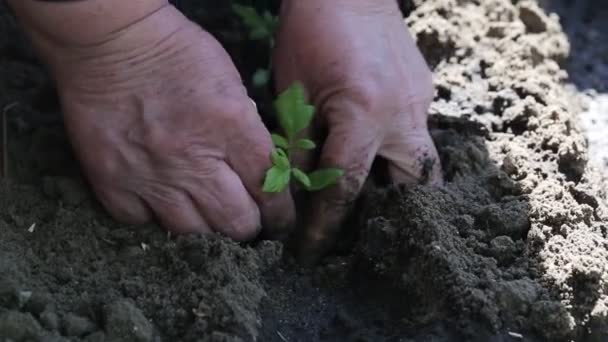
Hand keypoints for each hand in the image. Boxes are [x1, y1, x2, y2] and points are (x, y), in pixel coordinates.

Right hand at [35, 6, 294, 238]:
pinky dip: (156, 217)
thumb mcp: (232, 85)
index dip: (280, 214)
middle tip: (246, 219)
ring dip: (205, 227)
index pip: (270, 190)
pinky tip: (162, 202)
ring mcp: (151, 177)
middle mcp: (194, 161)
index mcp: (232, 128)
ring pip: (192, 233)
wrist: (109, 42)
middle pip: (235, 223)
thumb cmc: (177, 55)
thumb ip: (248, 133)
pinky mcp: (113, 184)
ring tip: (206, 215)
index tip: (280, 220)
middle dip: (248, 226)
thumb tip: (262, 174)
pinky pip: (144, 223)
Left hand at [274, 0, 441, 260]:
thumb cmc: (310, 36)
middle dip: (392, 218)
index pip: (346, 188)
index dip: (326, 225)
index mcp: (364, 114)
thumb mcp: (294, 95)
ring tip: (371, 200)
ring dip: (398, 189)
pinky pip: (416, 135)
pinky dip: (396, 155)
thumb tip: (299, 194)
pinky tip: (376, 152)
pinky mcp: (424, 92)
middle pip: (414, 189)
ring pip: (424, 166)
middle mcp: (404, 115)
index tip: (311, 251)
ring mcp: (421, 102)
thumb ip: (300, 148)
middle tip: (362, 232)